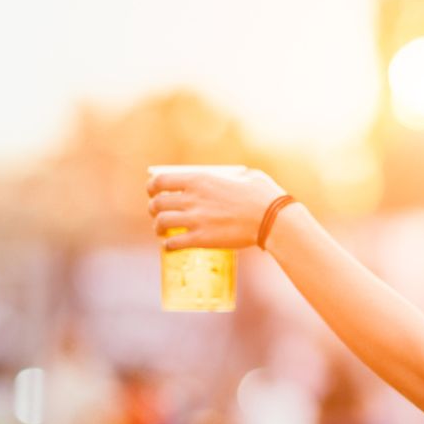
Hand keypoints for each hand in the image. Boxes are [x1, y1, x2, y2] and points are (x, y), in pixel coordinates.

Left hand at [146, 167, 285, 250]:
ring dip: (158, 228)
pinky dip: (168, 245)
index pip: (161, 181)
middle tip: (157, 213)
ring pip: (161, 223)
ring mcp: (195, 220)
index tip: (153, 192)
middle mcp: (192, 198)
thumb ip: (228, 177)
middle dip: (153, 209)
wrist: (271, 219)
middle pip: (157, 203)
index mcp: (199, 180)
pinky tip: (170, 246)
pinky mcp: (201, 239)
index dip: (152, 187)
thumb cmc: (262, 196)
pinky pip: (173, 243)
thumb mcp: (243, 176)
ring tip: (162, 231)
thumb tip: (228, 179)